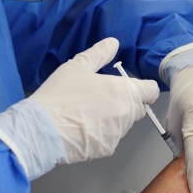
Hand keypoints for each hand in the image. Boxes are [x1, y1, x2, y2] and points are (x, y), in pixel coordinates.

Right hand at [31, 37, 159, 163]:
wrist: (41, 130)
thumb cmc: (59, 95)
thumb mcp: (76, 67)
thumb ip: (99, 54)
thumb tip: (114, 43)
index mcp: (122, 90)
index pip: (151, 91)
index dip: (144, 88)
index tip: (132, 88)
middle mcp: (126, 112)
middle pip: (138, 108)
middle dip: (127, 103)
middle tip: (101, 100)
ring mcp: (118, 133)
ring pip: (124, 125)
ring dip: (113, 119)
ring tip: (87, 115)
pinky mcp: (107, 149)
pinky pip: (111, 140)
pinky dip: (101, 135)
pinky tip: (82, 130)